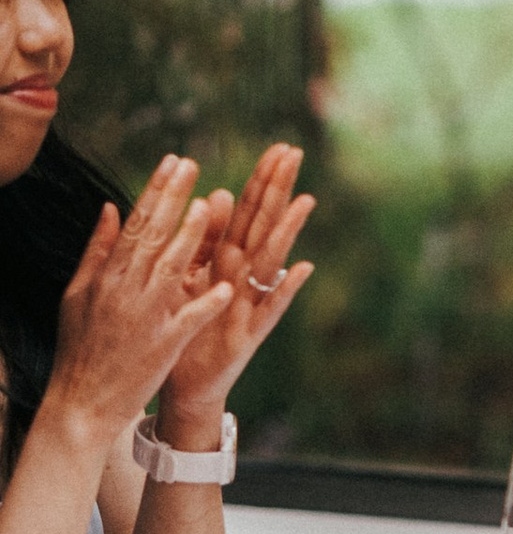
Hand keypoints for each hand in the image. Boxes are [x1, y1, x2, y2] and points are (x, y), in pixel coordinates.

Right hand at [41, 162, 231, 460]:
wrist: (80, 401)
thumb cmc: (80, 346)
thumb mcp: (78, 294)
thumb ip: (97, 250)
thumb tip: (110, 208)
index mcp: (106, 276)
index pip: (135, 224)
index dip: (155, 191)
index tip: (173, 161)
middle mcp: (124, 291)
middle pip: (151, 237)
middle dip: (172, 198)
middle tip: (191, 165)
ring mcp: (143, 318)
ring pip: (168, 271)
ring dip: (189, 239)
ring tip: (207, 207)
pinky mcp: (161, 346)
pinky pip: (187, 320)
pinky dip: (205, 303)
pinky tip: (225, 287)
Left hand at [162, 144, 314, 433]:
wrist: (187, 385)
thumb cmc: (188, 331)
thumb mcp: (190, 279)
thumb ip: (205, 241)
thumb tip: (218, 195)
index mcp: (228, 263)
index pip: (249, 213)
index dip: (263, 181)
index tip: (280, 148)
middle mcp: (246, 278)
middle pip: (263, 226)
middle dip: (278, 190)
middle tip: (294, 154)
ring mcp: (252, 303)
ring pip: (270, 260)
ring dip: (287, 231)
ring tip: (304, 200)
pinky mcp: (250, 334)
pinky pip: (270, 308)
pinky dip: (285, 289)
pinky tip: (302, 269)